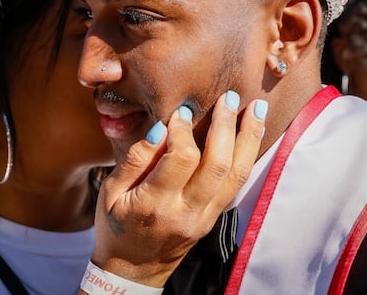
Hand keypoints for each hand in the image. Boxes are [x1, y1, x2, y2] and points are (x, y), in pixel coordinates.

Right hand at [90, 91, 265, 287]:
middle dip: (226, 125)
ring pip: (237, 175)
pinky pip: (238, 185)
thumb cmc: (116, 226)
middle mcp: (187, 212)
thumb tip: (161, 129)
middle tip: (228, 97)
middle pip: (218, 164)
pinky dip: (248, 156)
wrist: (134, 270)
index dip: (184, 129)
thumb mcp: (111, 192)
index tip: (180, 112)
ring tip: (255, 108)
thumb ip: (136, 159)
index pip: (182, 159)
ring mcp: (205, 218)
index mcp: (155, 204)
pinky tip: (251, 134)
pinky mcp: (214, 218)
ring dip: (249, 138)